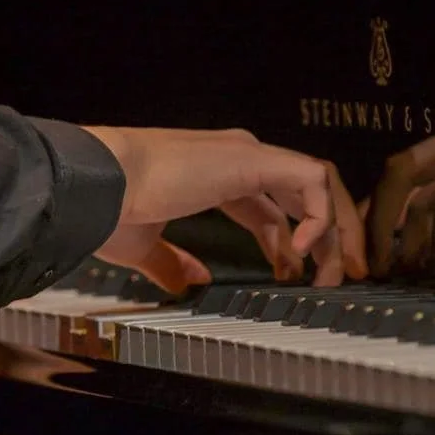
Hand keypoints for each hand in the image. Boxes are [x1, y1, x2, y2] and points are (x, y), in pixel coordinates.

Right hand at [82, 127, 367, 292]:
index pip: (272, 206)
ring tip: (330, 273)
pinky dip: (318, 215)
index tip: (296, 276)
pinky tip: (301, 252)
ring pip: (317, 183)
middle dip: (326, 236)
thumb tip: (189, 281)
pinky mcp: (252, 158)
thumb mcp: (145, 245)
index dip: (290, 243)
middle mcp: (237, 158)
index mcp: (215, 175)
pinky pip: (310, 180)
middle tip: (335, 277)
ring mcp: (247, 154)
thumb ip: (171, 262)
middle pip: (303, 193)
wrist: (99, 185)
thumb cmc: (112, 208)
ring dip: (332, 229)